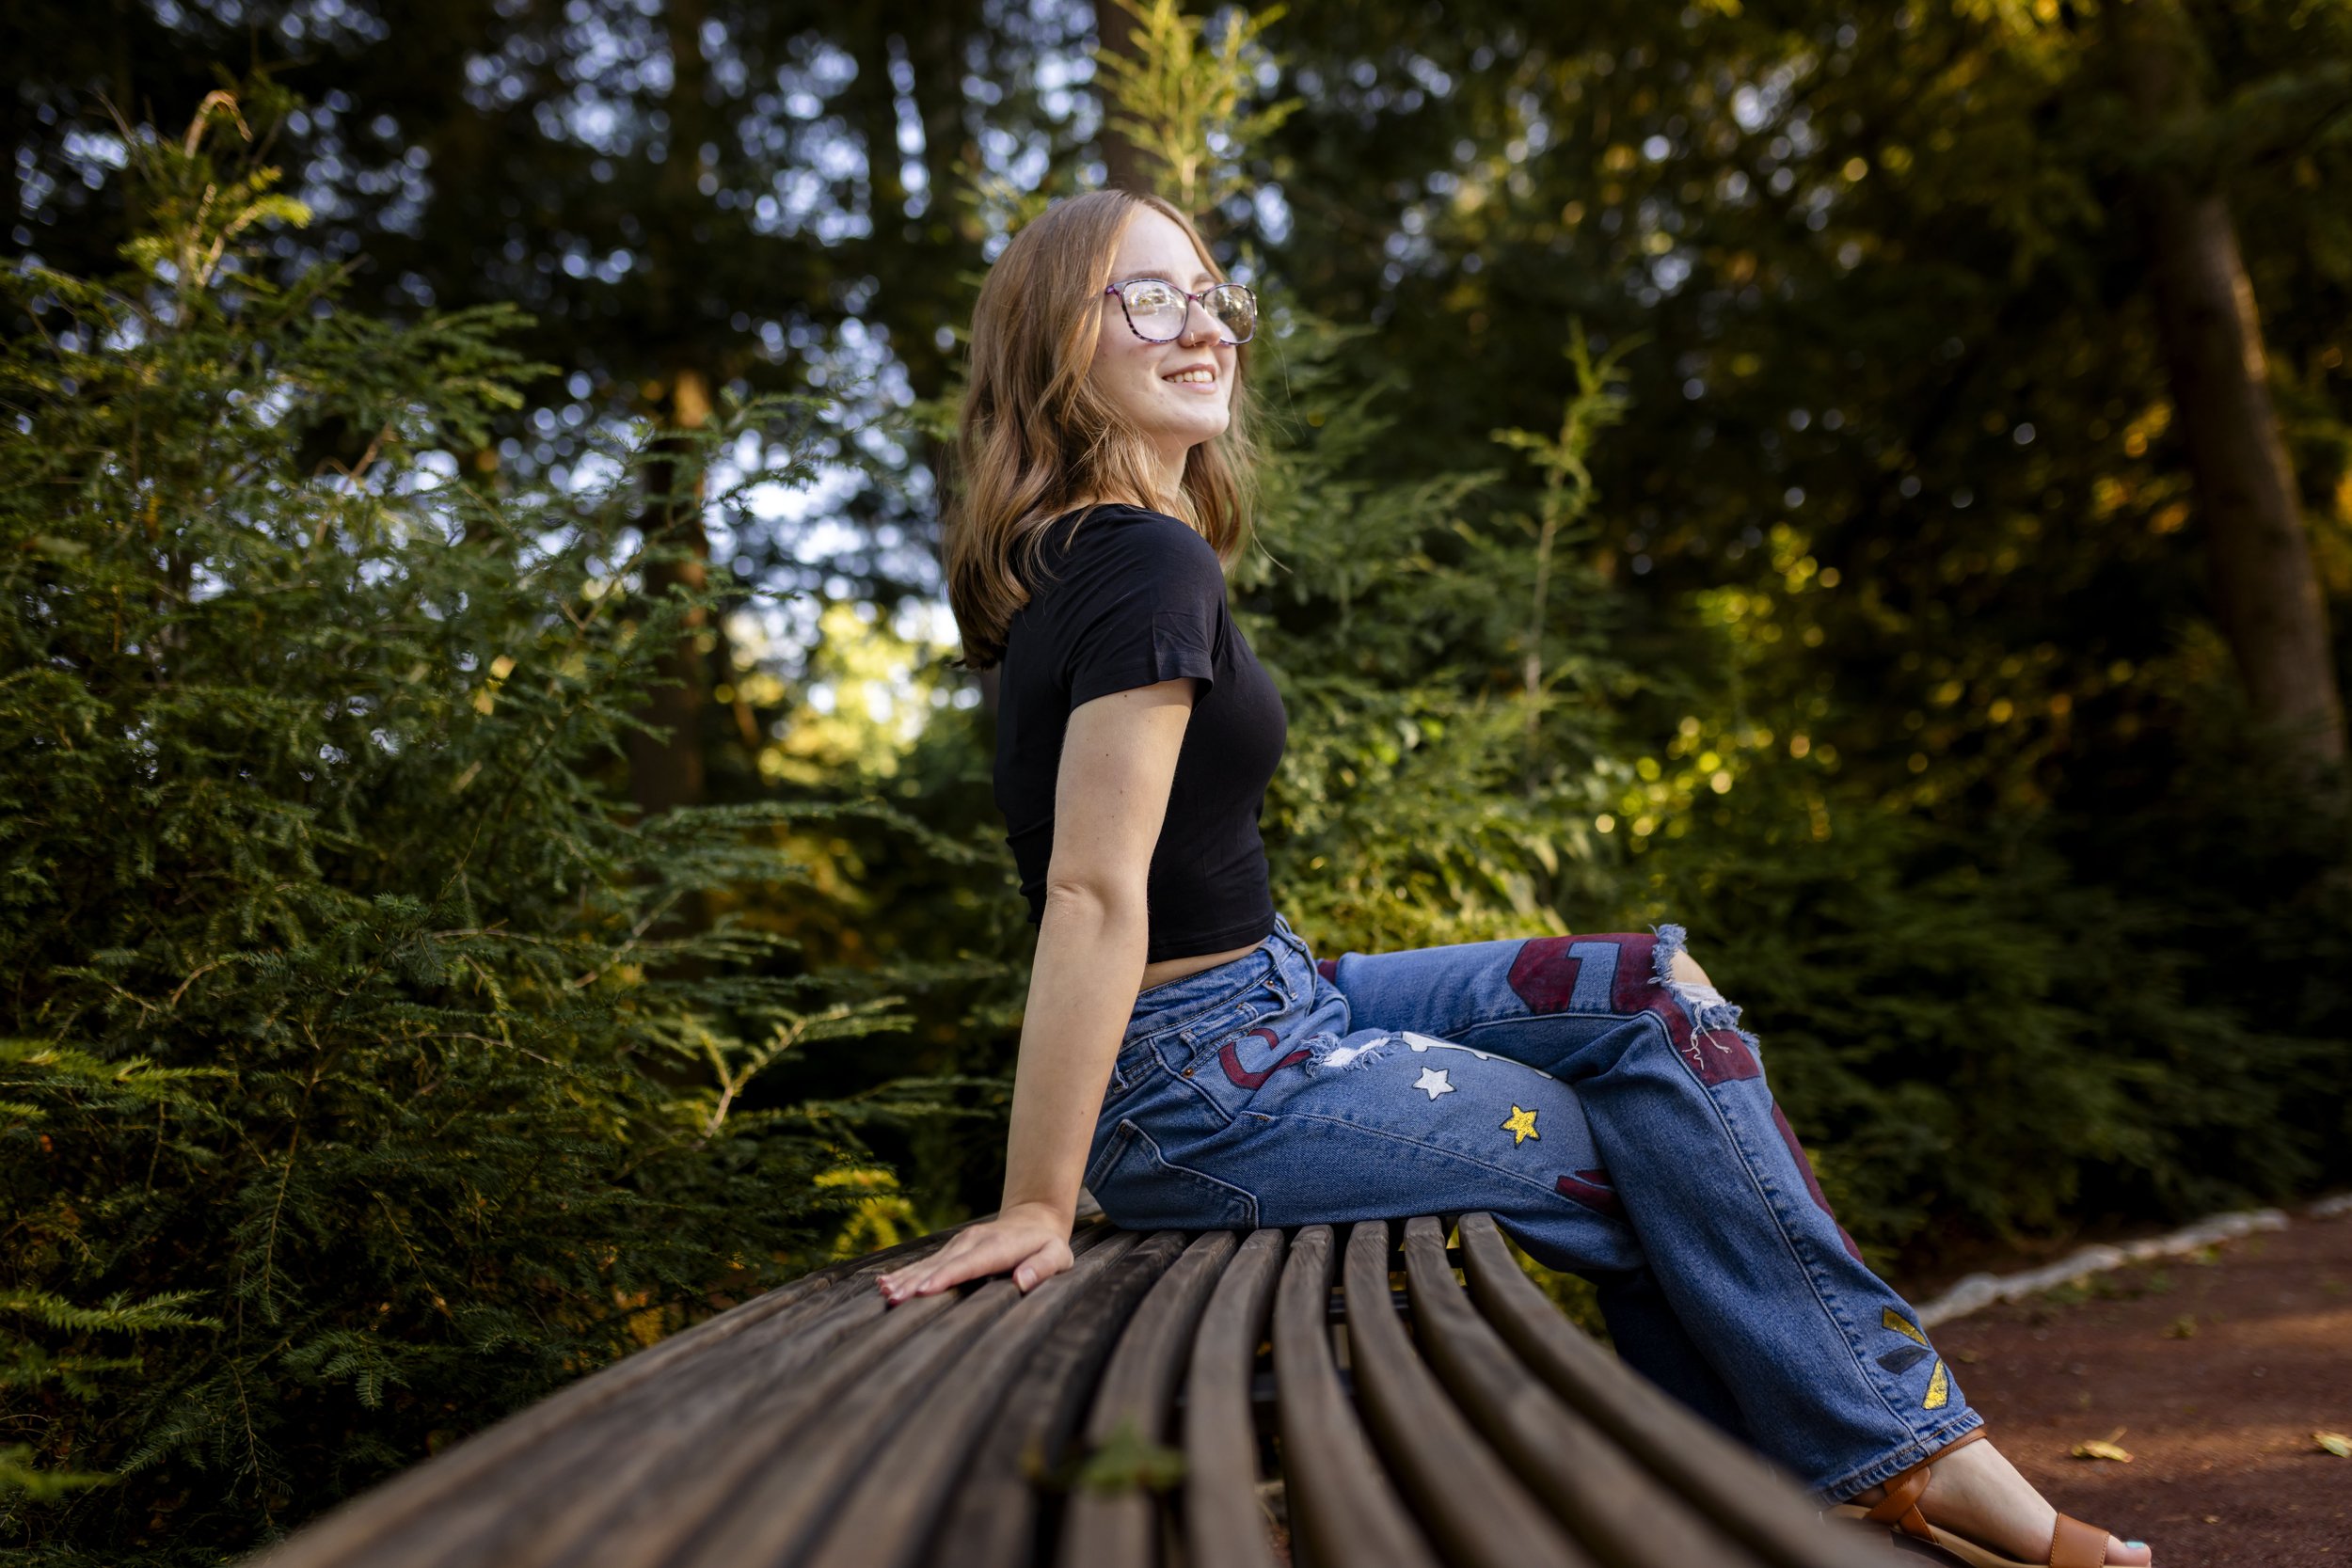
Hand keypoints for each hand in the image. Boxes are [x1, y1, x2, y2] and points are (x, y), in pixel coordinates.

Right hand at [875, 1202, 1074, 1304]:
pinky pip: (928, 1262)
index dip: (946, 1277)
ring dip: (907, 1277)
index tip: (925, 1290)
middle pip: (942, 1264)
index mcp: (998, 1248)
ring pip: (930, 1263)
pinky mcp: (954, 1247)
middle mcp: (974, 1242)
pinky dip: (908, 1272)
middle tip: (894, 1298)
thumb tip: (1021, 1282)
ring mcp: (961, 1243)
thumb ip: (1041, 1268)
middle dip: (917, 1281)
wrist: (1035, 1218)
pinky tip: (886, 1282)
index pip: (969, 1265)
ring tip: (885, 1291)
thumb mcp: (1057, 1256)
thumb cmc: (1047, 1245)